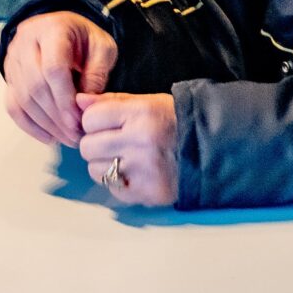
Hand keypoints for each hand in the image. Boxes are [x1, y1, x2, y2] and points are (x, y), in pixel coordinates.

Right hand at [1, 12, 117, 146]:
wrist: (62, 29)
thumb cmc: (84, 39)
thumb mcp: (102, 47)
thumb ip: (98, 72)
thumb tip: (86, 103)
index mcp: (52, 30)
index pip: (53, 69)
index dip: (65, 99)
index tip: (78, 120)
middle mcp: (25, 42)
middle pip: (35, 86)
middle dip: (56, 116)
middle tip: (76, 135)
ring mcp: (13, 60)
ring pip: (22, 99)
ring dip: (46, 124)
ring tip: (68, 138)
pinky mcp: (9, 77)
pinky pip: (13, 105)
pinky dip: (30, 125)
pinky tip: (49, 137)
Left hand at [78, 91, 178, 206]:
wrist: (213, 150)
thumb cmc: (178, 123)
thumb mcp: (148, 103)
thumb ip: (112, 102)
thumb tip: (79, 101)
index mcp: (142, 113)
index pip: (90, 118)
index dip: (94, 122)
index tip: (106, 125)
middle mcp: (140, 140)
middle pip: (88, 146)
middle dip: (96, 145)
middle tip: (114, 144)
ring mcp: (143, 169)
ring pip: (95, 170)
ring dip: (104, 165)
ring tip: (124, 159)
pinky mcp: (147, 192)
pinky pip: (112, 188)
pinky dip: (118, 183)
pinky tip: (133, 174)